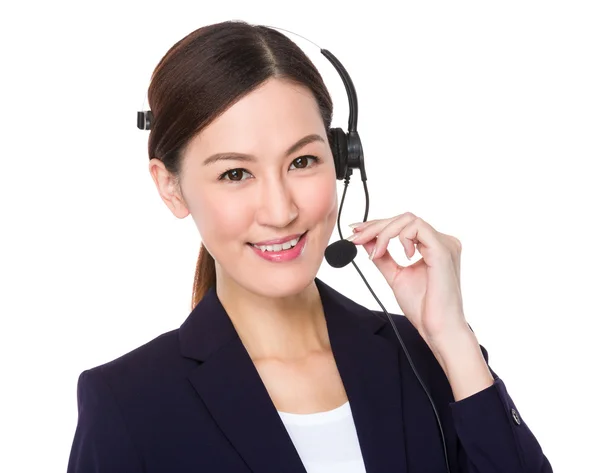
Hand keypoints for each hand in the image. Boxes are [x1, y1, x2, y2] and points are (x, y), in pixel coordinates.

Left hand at [347, 213, 468, 348]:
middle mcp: (442, 241)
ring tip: (376, 253)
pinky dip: (400, 237)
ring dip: (384, 233)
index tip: (355, 232)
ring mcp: (445, 243)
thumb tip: (366, 240)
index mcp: (433, 246)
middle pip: (403, 218)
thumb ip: (383, 257)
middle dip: (375, 227)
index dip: (377, 225)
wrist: (438, 328)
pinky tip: (401, 257)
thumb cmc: (423, 307)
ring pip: (408, 219)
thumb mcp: (396, 276)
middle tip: (356, 239)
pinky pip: (417, 228)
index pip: (403, 225)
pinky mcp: (443, 249)